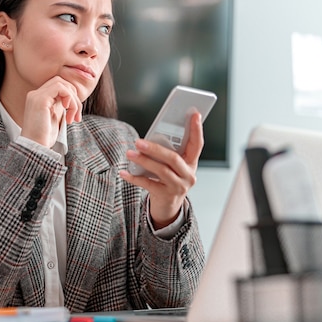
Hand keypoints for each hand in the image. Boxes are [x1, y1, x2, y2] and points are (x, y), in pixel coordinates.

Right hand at [20, 76, 81, 146]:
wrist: (35, 147)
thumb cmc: (44, 136)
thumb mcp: (55, 117)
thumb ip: (60, 105)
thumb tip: (74, 98)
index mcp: (39, 98)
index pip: (58, 86)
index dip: (71, 97)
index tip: (75, 114)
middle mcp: (35, 94)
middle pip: (60, 82)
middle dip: (74, 97)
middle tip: (76, 115)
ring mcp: (36, 96)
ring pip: (62, 84)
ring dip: (73, 100)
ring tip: (73, 117)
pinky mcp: (40, 100)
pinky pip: (61, 88)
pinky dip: (70, 99)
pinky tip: (68, 111)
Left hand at [120, 112, 203, 228]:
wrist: (168, 207)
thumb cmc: (168, 179)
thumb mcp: (173, 166)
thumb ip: (168, 153)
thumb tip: (151, 137)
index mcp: (192, 163)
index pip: (197, 144)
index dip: (197, 130)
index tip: (194, 114)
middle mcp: (188, 175)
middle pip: (173, 158)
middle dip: (155, 149)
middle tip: (138, 141)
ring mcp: (178, 187)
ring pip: (161, 170)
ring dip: (143, 161)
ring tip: (130, 153)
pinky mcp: (165, 196)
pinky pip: (148, 184)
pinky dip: (134, 177)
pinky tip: (124, 172)